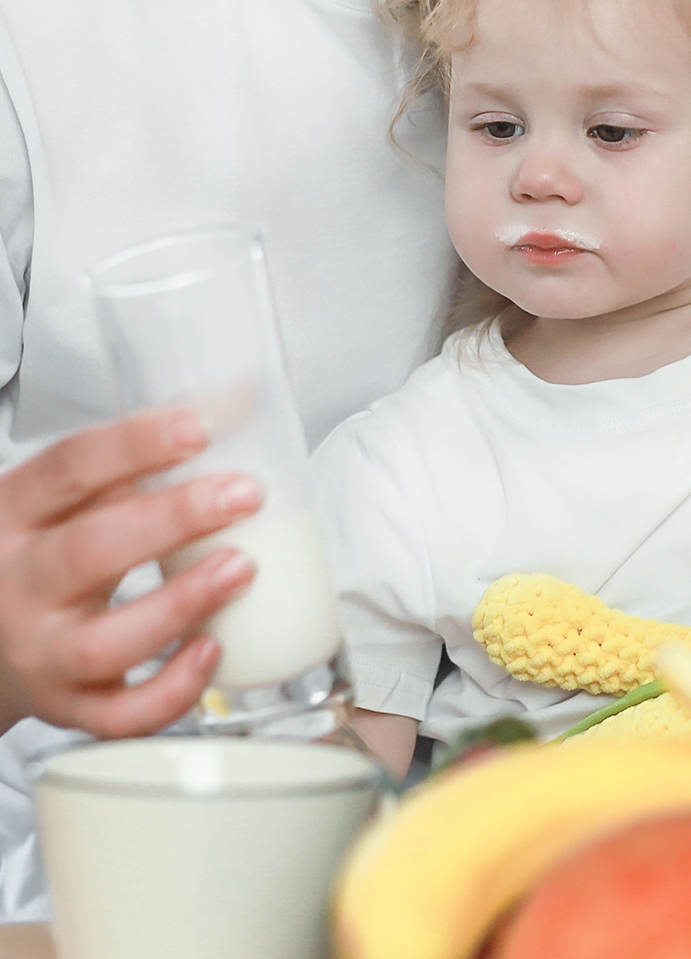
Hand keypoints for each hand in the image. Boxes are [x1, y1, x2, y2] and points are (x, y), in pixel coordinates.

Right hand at [0, 410, 261, 737]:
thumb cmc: (41, 557)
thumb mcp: (62, 501)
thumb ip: (133, 462)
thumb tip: (236, 401)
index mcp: (17, 514)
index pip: (68, 467)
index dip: (134, 444)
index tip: (198, 426)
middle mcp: (20, 584)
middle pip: (88, 550)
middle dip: (172, 519)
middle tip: (243, 496)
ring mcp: (41, 652)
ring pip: (102, 642)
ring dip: (179, 604)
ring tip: (240, 569)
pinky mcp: (68, 706)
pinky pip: (117, 714)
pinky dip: (168, 692)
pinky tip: (212, 652)